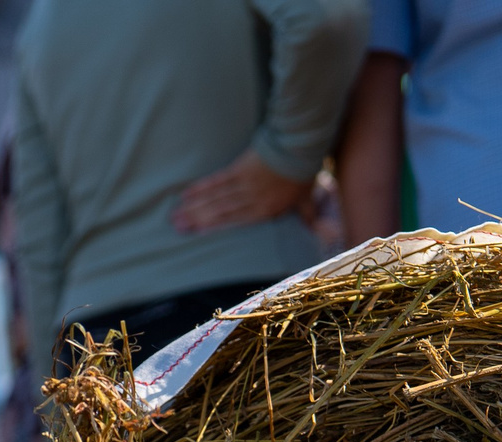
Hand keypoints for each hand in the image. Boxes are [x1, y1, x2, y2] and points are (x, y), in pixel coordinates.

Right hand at [171, 149, 310, 234]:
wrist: (302, 145)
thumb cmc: (304, 172)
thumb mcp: (307, 197)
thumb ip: (309, 216)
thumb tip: (326, 236)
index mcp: (266, 210)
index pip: (235, 221)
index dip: (213, 228)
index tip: (195, 233)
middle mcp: (252, 200)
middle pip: (220, 212)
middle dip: (196, 219)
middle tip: (176, 226)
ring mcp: (245, 184)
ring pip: (215, 199)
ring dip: (194, 207)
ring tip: (175, 213)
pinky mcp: (240, 168)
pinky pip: (217, 180)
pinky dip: (201, 188)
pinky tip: (186, 193)